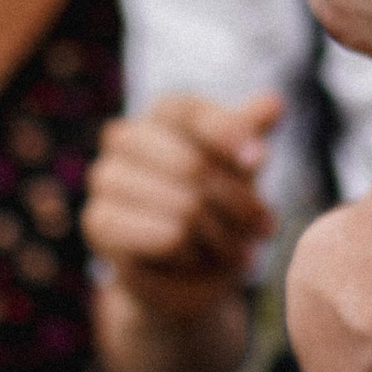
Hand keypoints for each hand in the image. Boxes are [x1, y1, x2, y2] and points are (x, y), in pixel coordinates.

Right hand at [83, 92, 280, 314]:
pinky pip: (165, 237)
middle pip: (193, 165)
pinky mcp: (98, 220)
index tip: (258, 160)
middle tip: (264, 226)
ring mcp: (105, 177)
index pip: (190, 111)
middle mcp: (124, 136)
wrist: (183, 267)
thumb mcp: (241, 166)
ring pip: (184, 207)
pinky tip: (198, 257)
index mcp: (160, 113)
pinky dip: (193, 254)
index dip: (226, 133)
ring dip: (222, 236)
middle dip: (237, 203)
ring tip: (238, 250)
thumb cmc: (217, 203)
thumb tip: (273, 104)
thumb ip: (250, 132)